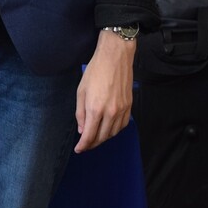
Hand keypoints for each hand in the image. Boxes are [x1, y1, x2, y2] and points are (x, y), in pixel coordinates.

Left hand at [74, 32, 134, 152]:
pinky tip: (108, 129)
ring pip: (113, 133)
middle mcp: (110, 112)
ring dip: (103, 138)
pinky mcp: (129, 106)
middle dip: (92, 144)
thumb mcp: (81, 91)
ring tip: (95, 137)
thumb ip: (80, 113)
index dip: (83, 145)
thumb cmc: (95, 71)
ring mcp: (121, 110)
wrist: (115, 57)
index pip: (89, 135)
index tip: (78, 149)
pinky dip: (114, 131)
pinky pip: (122, 125)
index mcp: (95, 109)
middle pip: (101, 137)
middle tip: (85, 145)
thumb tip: (82, 130)